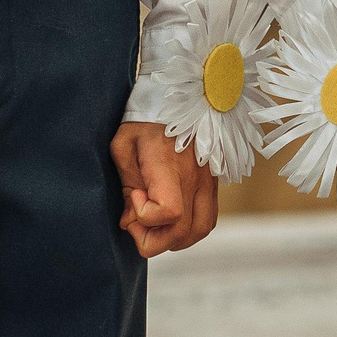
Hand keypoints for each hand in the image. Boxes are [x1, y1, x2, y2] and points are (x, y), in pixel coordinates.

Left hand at [109, 122, 215, 257]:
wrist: (182, 98)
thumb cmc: (145, 122)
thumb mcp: (123, 146)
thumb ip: (126, 184)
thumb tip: (131, 218)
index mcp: (169, 166)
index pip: (168, 212)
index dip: (144, 216)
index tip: (133, 195)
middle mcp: (195, 177)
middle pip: (183, 232)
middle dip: (153, 238)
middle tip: (137, 219)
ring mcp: (208, 181)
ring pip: (200, 230)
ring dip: (174, 237)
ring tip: (155, 222)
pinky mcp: (212, 183)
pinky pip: (208, 218)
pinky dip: (189, 227)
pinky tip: (171, 216)